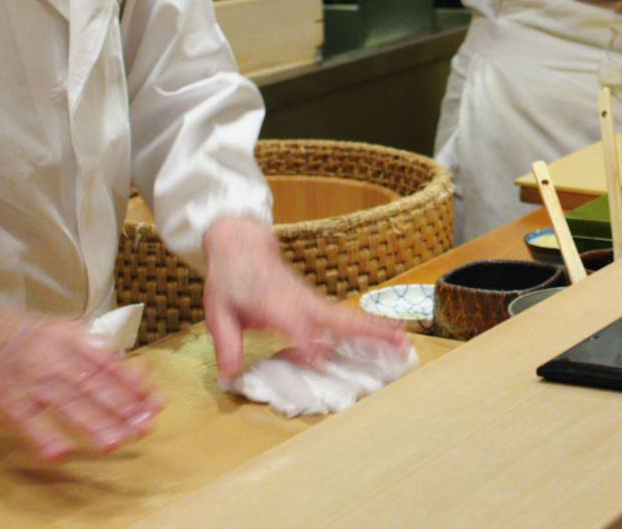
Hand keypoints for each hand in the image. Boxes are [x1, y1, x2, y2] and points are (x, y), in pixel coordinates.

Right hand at [0, 288, 162, 461]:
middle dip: (122, 408)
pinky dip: (43, 438)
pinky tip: (61, 454)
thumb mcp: (60, 330)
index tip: (154, 400)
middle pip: (92, 385)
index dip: (133, 384)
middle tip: (144, 426)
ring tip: (116, 442)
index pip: (108, 362)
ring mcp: (28, 379)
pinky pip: (27, 422)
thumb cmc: (18, 333)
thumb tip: (134, 373)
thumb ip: (94, 351)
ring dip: (93, 425)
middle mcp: (51, 356)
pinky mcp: (4, 400)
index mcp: (68, 337)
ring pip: (67, 404)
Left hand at [200, 215, 405, 383]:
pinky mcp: (316, 304)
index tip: (323, 361)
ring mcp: (311, 301)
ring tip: (404, 341)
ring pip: (348, 317)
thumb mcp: (216, 311)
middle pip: (337, 318)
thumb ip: (227, 344)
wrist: (242, 244)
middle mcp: (300, 302)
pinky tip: (389, 335)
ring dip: (377, 329)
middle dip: (366, 331)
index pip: (296, 325)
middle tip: (395, 343)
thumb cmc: (230, 279)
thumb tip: (231, 377)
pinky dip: (369, 326)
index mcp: (274, 303)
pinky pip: (344, 318)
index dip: (308, 343)